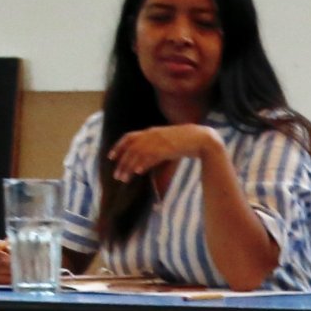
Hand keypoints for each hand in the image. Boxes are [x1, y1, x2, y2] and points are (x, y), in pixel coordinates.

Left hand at [105, 124, 221, 181]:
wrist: (200, 138)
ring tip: (123, 179)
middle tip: (116, 176)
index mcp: (150, 131)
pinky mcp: (165, 149)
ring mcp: (158, 141)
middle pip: (130, 149)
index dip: (118, 147)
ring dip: (128, 167)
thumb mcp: (167, 143)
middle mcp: (151, 135)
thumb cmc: (186, 142)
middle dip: (121, 163)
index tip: (111, 157)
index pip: (128, 137)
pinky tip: (137, 172)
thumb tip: (147, 163)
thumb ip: (156, 150)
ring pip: (137, 154)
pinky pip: (150, 157)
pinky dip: (142, 164)